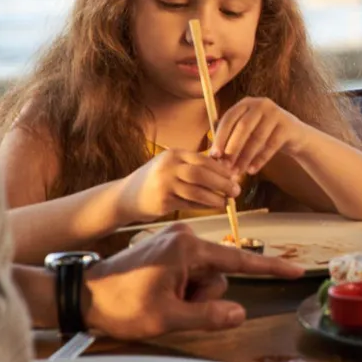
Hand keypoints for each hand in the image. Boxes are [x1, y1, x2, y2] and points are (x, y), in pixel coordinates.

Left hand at [84, 224, 304, 337]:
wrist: (80, 295)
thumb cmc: (119, 305)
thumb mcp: (166, 317)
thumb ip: (208, 315)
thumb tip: (240, 313)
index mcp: (188, 247)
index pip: (239, 261)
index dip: (270, 269)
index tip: (296, 270)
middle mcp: (185, 236)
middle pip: (219, 273)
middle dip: (204, 295)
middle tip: (173, 307)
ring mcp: (175, 241)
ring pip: (204, 275)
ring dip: (191, 294)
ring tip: (161, 301)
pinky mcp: (166, 248)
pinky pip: (190, 270)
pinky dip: (182, 287)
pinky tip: (158, 294)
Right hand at [118, 149, 240, 222]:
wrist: (125, 197)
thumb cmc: (155, 180)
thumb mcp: (171, 164)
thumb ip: (193, 164)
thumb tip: (225, 168)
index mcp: (173, 154)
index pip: (203, 159)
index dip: (221, 169)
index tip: (234, 176)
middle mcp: (168, 167)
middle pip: (201, 174)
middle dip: (222, 183)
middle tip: (236, 190)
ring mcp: (164, 185)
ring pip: (197, 191)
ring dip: (215, 198)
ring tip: (227, 201)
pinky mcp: (162, 202)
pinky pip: (189, 204)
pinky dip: (204, 206)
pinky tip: (213, 207)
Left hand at [210, 97, 307, 176]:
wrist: (294, 135)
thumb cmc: (263, 135)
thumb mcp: (247, 132)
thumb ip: (230, 139)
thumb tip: (213, 156)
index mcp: (246, 103)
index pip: (229, 118)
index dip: (220, 137)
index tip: (214, 155)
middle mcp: (261, 104)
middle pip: (243, 127)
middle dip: (232, 148)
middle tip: (225, 166)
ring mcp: (276, 113)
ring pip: (257, 137)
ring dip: (245, 157)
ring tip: (238, 171)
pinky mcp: (288, 126)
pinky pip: (271, 145)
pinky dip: (260, 160)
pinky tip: (252, 170)